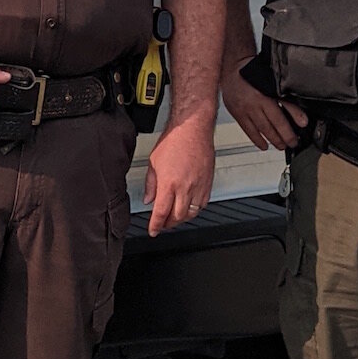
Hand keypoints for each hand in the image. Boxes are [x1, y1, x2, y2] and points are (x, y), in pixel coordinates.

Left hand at [143, 119, 215, 236]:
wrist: (192, 127)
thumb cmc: (174, 139)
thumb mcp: (153, 162)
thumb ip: (151, 184)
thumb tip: (149, 199)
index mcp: (169, 183)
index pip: (161, 213)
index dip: (156, 225)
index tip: (153, 230)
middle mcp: (185, 187)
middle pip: (178, 217)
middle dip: (168, 224)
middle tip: (162, 224)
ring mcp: (199, 186)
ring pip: (192, 213)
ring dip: (182, 219)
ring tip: (174, 217)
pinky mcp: (208, 182)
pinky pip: (202, 204)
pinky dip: (194, 210)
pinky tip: (188, 207)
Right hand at [221, 65, 307, 150]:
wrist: (232, 69)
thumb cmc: (255, 74)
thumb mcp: (275, 87)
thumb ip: (289, 104)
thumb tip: (302, 121)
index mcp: (265, 96)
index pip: (279, 120)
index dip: (287, 133)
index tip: (294, 140)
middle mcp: (253, 104)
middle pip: (269, 127)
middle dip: (281, 139)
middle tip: (290, 144)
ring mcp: (243, 110)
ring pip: (259, 130)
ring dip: (271, 140)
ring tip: (280, 146)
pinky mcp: (236, 113)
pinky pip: (247, 130)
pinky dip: (256, 139)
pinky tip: (263, 145)